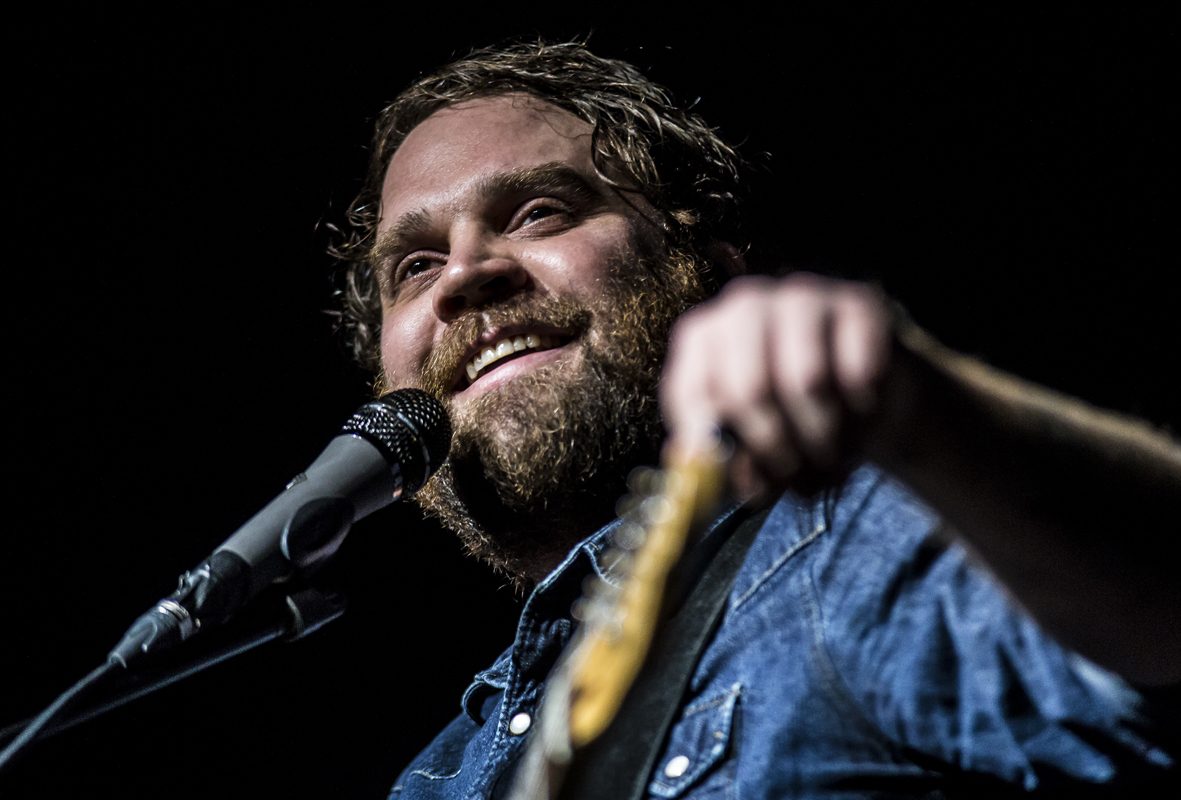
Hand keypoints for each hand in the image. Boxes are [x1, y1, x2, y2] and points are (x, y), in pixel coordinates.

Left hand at [660, 273, 894, 498]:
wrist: (863, 398)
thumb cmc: (792, 423)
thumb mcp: (751, 448)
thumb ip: (727, 462)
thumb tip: (721, 477)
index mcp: (701, 338)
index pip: (695, 393)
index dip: (723, 449)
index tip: (749, 487)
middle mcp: (743, 306)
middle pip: (748, 387)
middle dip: (777, 447)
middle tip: (797, 481)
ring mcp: (800, 297)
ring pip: (807, 379)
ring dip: (823, 435)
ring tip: (831, 457)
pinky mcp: (857, 303)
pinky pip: (858, 369)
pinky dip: (862, 410)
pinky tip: (860, 415)